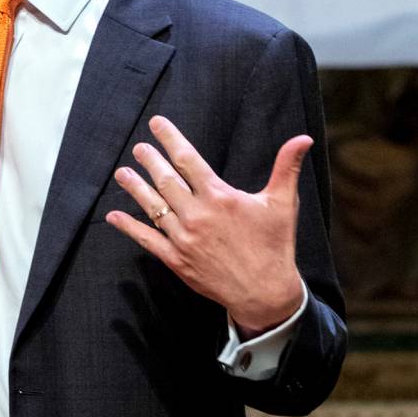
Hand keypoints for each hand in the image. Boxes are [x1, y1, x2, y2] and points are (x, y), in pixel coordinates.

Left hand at [105, 116, 309, 336]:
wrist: (265, 292)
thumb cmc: (274, 245)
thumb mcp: (282, 203)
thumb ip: (287, 167)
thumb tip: (303, 138)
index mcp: (220, 197)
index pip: (188, 159)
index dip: (171, 139)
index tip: (157, 124)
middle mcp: (198, 215)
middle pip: (166, 180)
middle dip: (150, 160)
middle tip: (139, 147)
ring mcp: (184, 238)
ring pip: (153, 207)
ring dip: (135, 188)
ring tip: (122, 172)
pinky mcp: (177, 260)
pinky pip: (148, 240)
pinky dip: (129, 227)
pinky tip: (113, 216)